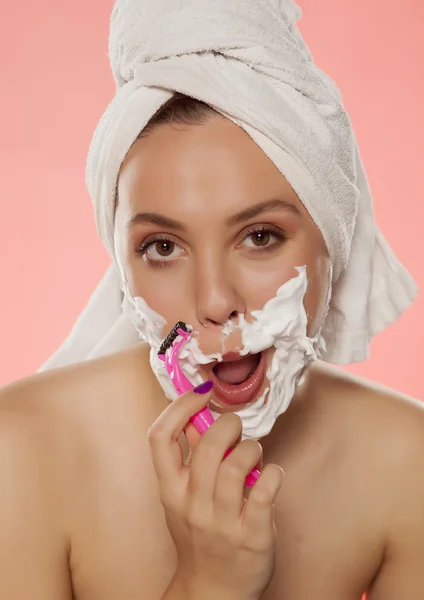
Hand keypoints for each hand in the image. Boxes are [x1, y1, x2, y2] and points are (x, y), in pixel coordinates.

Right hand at [148, 382, 283, 599]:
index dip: (180, 407)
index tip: (201, 394)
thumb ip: (190, 457)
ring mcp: (221, 522)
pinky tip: (272, 475)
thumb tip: (200, 414)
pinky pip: (265, 491)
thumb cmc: (200, 535)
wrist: (213, 590)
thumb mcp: (182, 498)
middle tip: (236, 427)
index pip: (160, 437)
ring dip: (251, 449)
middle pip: (207, 446)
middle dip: (229, 424)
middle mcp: (192, 504)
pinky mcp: (252, 535)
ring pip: (236, 464)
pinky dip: (274, 474)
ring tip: (254, 456)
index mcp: (170, 490)